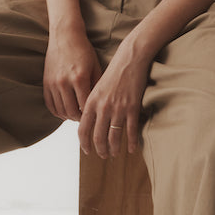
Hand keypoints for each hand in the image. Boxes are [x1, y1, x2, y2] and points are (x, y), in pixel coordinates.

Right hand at [43, 24, 103, 123]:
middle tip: (86, 118)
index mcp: (79, 78)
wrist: (65, 36)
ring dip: (68, 116)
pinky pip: (49, 104)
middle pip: (72, 112)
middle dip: (80, 119)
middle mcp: (64, 82)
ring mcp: (53, 83)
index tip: (95, 115)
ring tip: (76, 114)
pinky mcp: (45, 82)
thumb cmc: (83, 50)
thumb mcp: (95, 67)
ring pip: (60, 111)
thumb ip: (97, 87)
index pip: (85, 106)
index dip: (91, 114)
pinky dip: (57, 111)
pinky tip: (65, 110)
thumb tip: (99, 106)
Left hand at [78, 39, 152, 157]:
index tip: (86, 150)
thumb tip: (88, 121)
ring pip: (114, 137)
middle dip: (100, 150)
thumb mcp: (97, 87)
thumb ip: (92, 104)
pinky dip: (131, 143)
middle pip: (98, 137)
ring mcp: (118, 109)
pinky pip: (130, 131)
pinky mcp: (132, 108)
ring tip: (115, 153)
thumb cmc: (113, 72)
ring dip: (114, 149)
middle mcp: (102, 107)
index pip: (83, 130)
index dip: (84, 143)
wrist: (130, 59)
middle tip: (102, 156)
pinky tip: (131, 149)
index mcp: (91, 102)